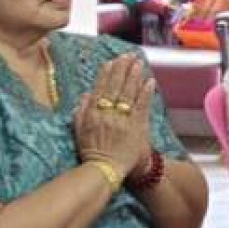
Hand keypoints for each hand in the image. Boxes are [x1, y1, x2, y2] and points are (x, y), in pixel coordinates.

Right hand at [70, 55, 154, 174]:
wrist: (105, 171)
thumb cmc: (92, 153)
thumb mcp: (79, 132)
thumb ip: (80, 113)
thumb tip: (85, 95)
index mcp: (93, 114)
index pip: (101, 89)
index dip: (106, 74)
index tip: (111, 62)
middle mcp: (108, 114)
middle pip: (116, 87)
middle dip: (122, 70)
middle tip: (128, 56)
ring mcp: (123, 120)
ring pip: (129, 93)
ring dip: (134, 76)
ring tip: (138, 63)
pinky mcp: (136, 127)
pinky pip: (142, 107)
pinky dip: (145, 93)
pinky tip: (149, 82)